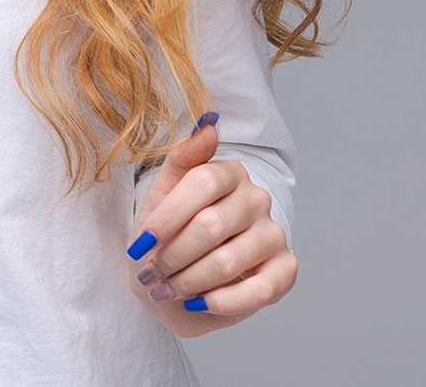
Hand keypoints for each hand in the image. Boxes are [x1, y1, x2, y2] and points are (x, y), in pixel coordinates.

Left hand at [124, 113, 297, 333]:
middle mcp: (257, 198)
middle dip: (173, 255)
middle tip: (151, 273)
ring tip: (168, 290)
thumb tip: (208, 123)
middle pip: (211, 225)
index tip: (140, 245)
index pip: (201, 183)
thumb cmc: (169, 236)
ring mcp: (274, 233)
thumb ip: (180, 159)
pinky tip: (201, 302)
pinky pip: (260, 290)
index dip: (167, 218)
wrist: (178, 282)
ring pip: (229, 261)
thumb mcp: (162, 196)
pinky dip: (223, 302)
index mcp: (228, 172)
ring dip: (189, 281)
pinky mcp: (285, 269)